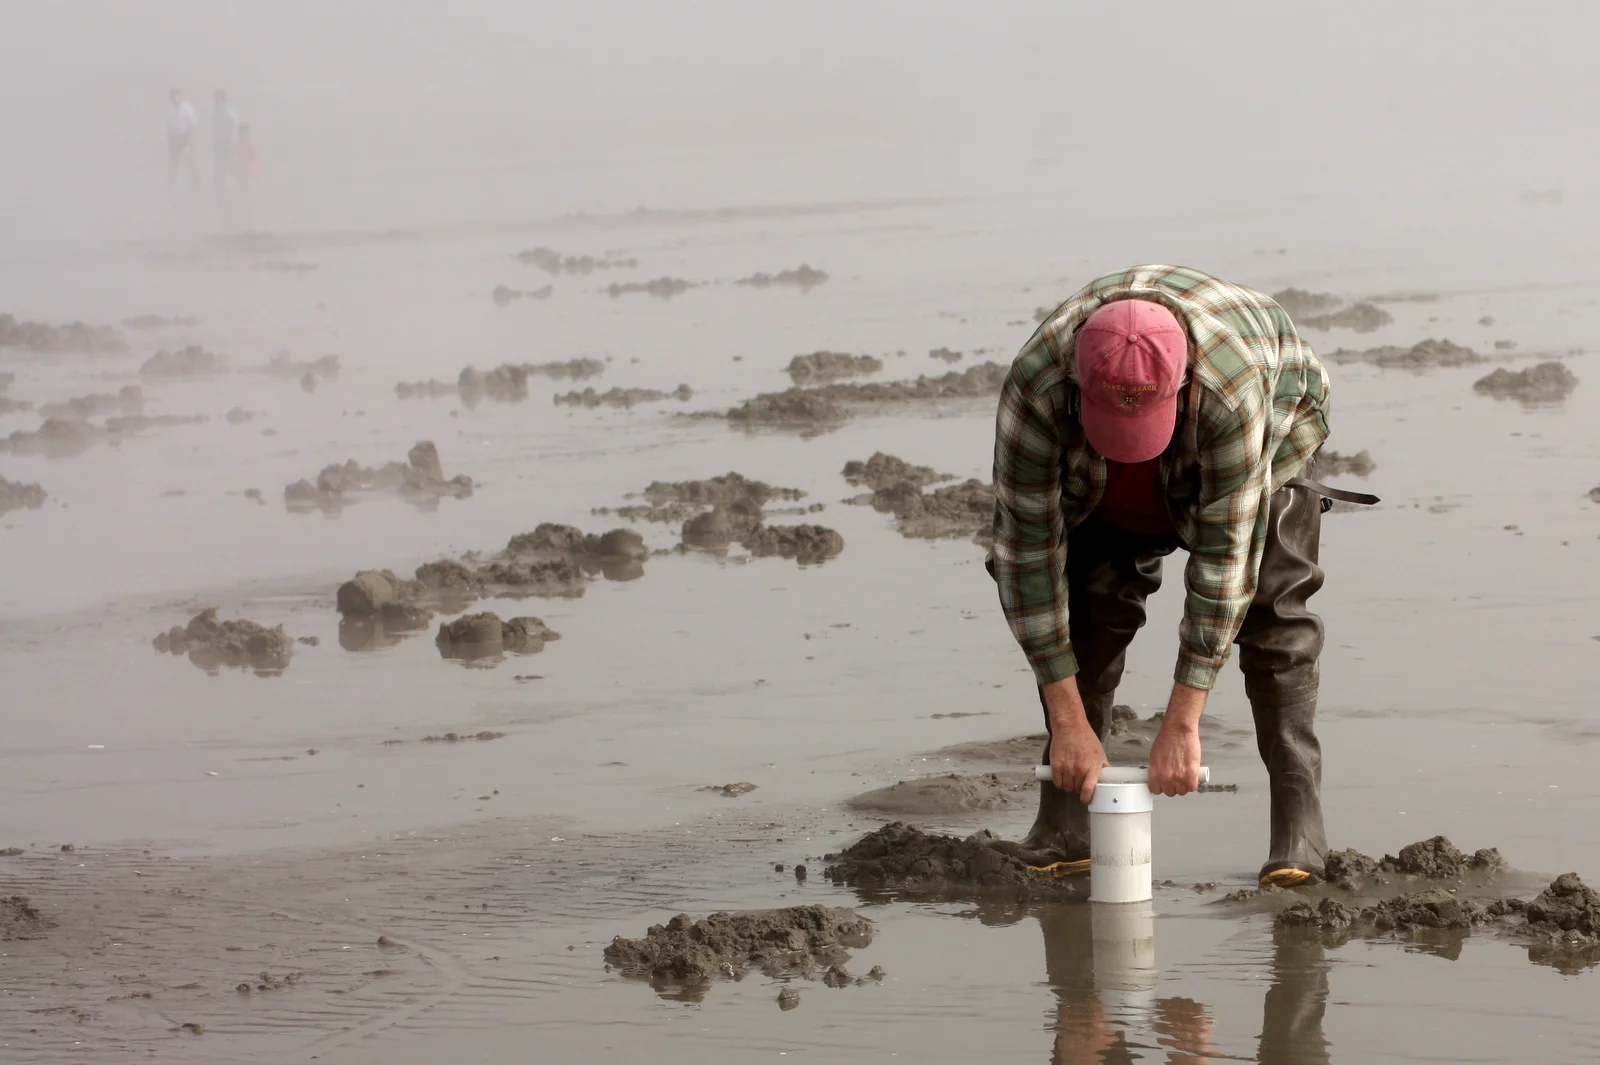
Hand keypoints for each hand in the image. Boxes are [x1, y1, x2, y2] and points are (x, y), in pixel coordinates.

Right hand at [1040, 676, 1108, 803]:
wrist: (1070, 727)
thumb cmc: (1086, 738)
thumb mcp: (1100, 753)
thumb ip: (1103, 767)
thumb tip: (1109, 778)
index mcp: (1092, 767)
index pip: (1088, 790)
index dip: (1087, 798)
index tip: (1086, 799)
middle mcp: (1079, 769)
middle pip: (1077, 789)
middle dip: (1079, 789)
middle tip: (1080, 783)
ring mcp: (1066, 768)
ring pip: (1067, 787)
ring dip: (1069, 786)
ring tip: (1071, 779)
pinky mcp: (1055, 765)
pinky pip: (1057, 782)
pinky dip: (1060, 782)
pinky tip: (1063, 777)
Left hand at [1147, 682, 1205, 795]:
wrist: (1178, 730)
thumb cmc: (1167, 739)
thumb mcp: (1155, 757)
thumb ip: (1157, 770)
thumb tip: (1158, 778)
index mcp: (1154, 774)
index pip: (1156, 790)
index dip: (1161, 787)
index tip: (1164, 784)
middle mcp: (1166, 778)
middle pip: (1170, 792)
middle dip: (1173, 786)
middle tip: (1176, 778)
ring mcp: (1179, 778)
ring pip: (1182, 791)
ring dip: (1183, 785)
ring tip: (1184, 776)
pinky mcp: (1191, 775)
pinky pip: (1192, 787)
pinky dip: (1192, 783)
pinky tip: (1191, 777)